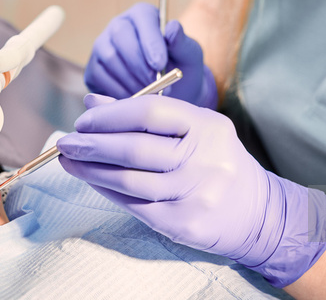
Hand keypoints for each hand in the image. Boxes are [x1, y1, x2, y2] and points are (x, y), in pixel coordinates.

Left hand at [57, 95, 325, 286]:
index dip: (110, 115)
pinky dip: (107, 191)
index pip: (149, 113)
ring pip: (130, 180)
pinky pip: (135, 205)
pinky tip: (92, 180)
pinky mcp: (183, 223)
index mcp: (207, 126)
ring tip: (69, 161)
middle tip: (66, 141)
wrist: (258, 213)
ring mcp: (194, 194)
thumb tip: (93, 102)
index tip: (84, 119)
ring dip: (91, 170)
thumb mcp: (194, 127)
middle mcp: (203, 159)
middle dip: (92, 144)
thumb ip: (146, 112)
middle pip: (135, 148)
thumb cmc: (216, 160)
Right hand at [84, 3, 216, 108]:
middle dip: (139, 63)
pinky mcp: (93, 69)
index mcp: (143, 15)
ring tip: (150, 93)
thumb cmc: (181, 68)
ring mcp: (102, 46)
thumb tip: (172, 28)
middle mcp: (119, 26)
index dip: (150, 40)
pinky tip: (135, 98)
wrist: (170, 93)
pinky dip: (119, 91)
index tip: (160, 64)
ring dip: (132, 80)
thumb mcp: (189, 55)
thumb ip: (182, 42)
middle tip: (155, 83)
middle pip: (121, 36)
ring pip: (110, 59)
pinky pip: (100, 78)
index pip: (142, 17)